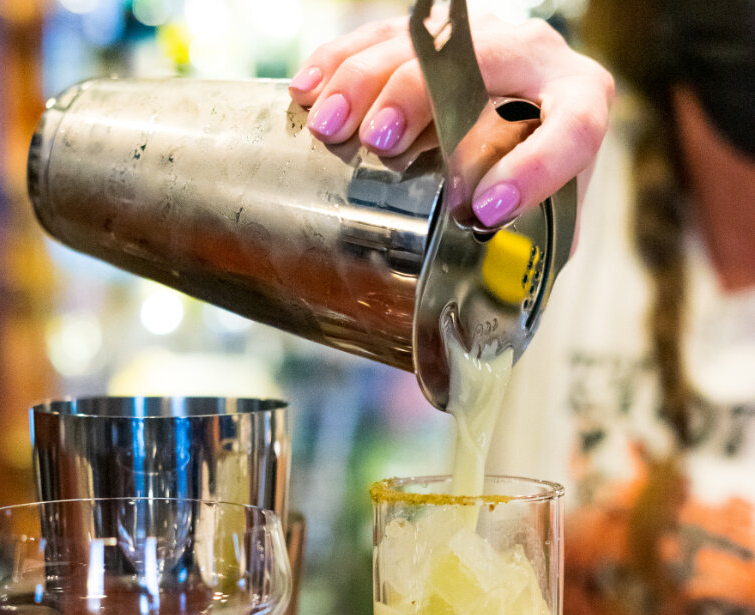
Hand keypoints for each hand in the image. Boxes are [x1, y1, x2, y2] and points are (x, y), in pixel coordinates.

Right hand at [288, 8, 612, 228]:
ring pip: (419, 43)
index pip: (571, 130)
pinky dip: (339, 61)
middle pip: (479, 60)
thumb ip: (532, 250)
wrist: (534, 118)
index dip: (532, 170)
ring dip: (365, 79)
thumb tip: (495, 304)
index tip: (485, 210)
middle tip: (379, 142)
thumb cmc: (539, 175)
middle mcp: (536, 59)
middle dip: (419, 98)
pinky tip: (308, 89)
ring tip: (329, 125)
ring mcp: (481, 38)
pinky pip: (380, 34)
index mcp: (581, 104)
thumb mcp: (549, 215)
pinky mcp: (433, 37)